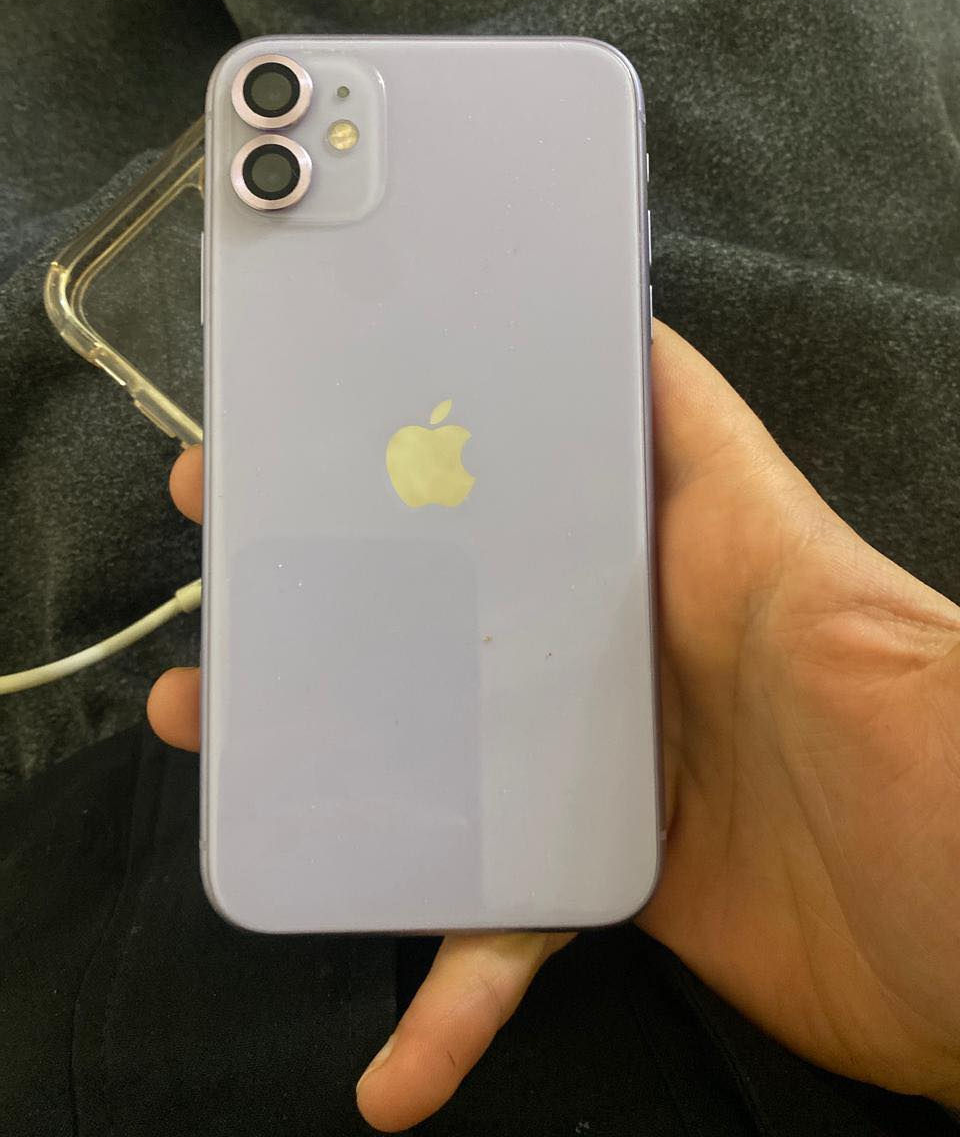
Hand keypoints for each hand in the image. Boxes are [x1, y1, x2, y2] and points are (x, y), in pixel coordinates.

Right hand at [149, 318, 959, 1128]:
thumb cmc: (911, 740)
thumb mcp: (809, 567)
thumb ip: (716, 453)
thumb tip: (639, 339)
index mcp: (645, 567)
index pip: (501, 493)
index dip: (394, 465)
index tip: (290, 456)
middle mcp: (611, 661)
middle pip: (439, 630)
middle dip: (325, 616)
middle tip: (225, 605)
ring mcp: (597, 774)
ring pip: (436, 770)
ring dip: (334, 784)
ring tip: (230, 771)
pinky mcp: (605, 881)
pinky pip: (503, 933)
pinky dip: (448, 997)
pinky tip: (394, 1068)